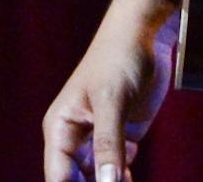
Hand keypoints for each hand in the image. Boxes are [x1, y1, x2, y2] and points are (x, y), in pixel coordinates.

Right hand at [40, 9, 176, 181]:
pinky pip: (117, 171)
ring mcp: (98, 138)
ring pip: (97, 179)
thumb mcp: (111, 100)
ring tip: (128, 181)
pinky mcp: (120, 137)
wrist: (144, 35)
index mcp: (60, 127)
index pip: (58, 177)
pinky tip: (133, 178)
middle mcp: (75, 137)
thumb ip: (108, 143)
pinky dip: (123, 180)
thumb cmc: (118, 57)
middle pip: (76, 181)